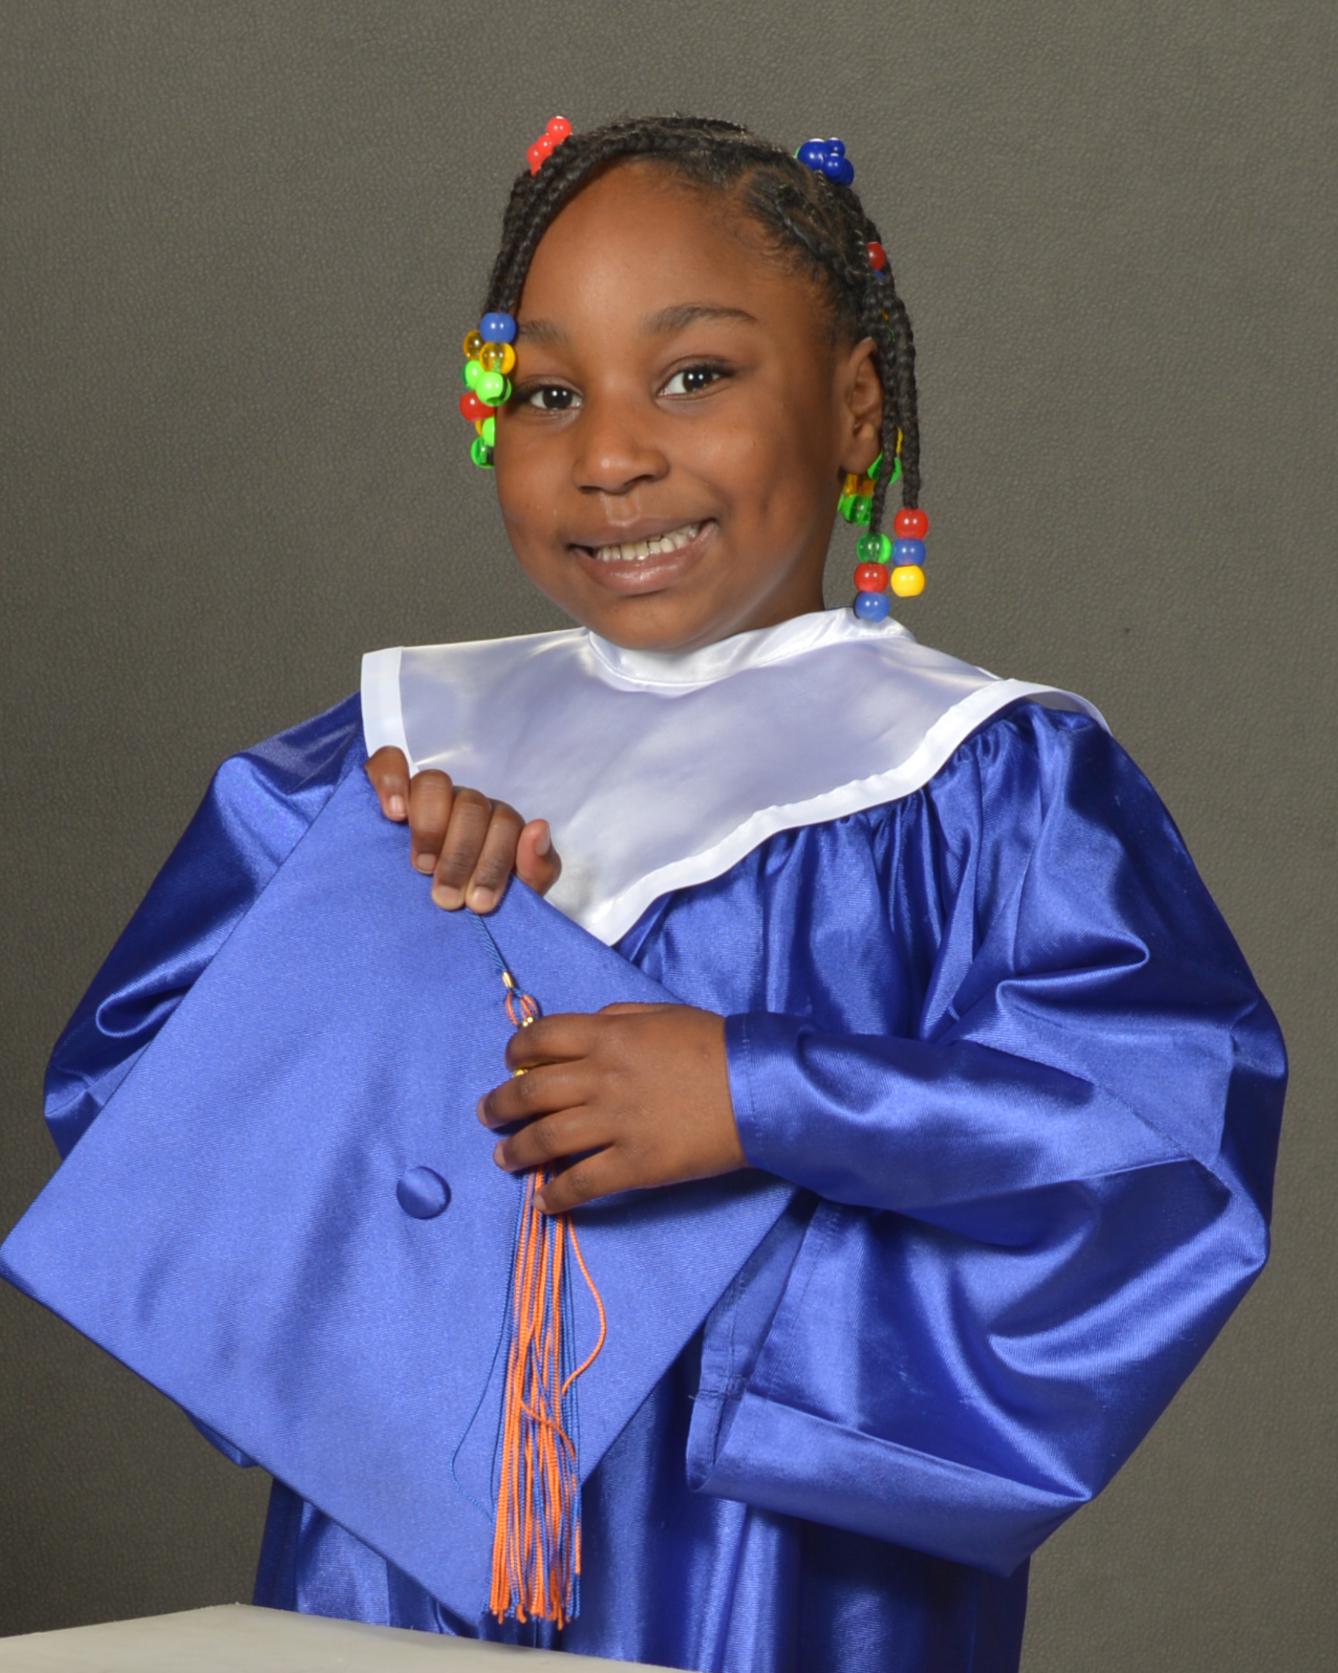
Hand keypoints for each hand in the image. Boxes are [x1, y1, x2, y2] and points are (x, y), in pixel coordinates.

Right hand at [365, 746, 560, 912]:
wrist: (424, 921)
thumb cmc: (468, 901)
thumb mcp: (514, 895)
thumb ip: (537, 868)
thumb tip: (538, 828)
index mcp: (497, 824)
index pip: (506, 824)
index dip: (494, 862)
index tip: (479, 902)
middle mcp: (464, 804)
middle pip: (470, 807)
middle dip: (460, 856)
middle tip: (447, 898)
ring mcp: (427, 795)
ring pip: (433, 783)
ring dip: (429, 827)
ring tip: (422, 867)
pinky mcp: (389, 786)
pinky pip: (389, 763)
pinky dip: (391, 783)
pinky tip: (393, 814)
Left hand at [478, 1003, 746, 1213]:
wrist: (759, 1089)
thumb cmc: (715, 1045)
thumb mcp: (662, 1013)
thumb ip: (617, 1018)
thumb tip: (584, 1029)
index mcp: (607, 1035)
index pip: (540, 1039)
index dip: (516, 1052)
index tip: (510, 1064)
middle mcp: (601, 1077)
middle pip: (531, 1091)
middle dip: (501, 1103)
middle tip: (488, 1113)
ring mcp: (615, 1123)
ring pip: (546, 1138)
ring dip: (516, 1150)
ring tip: (503, 1157)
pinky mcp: (634, 1164)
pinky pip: (581, 1182)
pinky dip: (555, 1195)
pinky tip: (542, 1201)